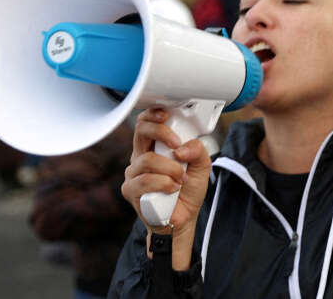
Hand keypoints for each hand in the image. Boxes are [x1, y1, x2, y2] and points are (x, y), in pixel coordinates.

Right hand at [122, 109, 211, 256]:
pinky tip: (172, 189)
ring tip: (180, 179)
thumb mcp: (201, 165)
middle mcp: (141, 157)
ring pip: (147, 159)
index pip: (146, 123)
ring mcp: (134, 173)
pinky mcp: (130, 190)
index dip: (153, 115)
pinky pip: (144, 180)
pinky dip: (163, 183)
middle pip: (141, 132)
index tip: (166, 115)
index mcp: (155, 147)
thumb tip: (181, 148)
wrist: (184, 217)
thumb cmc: (188, 190)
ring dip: (170, 168)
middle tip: (177, 145)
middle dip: (162, 133)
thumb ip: (197, 150)